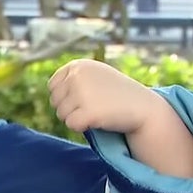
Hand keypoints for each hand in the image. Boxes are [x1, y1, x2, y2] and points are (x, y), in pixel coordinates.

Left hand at [47, 59, 163, 133]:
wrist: (144, 107)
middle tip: (94, 106)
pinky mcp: (88, 111)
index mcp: (78, 65)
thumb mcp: (95, 76)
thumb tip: (49, 87)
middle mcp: (77, 76)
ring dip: (77, 118)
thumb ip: (72, 78)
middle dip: (70, 108)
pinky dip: (82, 127)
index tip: (86, 97)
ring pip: (61, 115)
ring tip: (98, 111)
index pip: (53, 86)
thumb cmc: (117, 93)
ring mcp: (82, 93)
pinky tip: (99, 120)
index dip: (66, 97)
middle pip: (54, 101)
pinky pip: (71, 125)